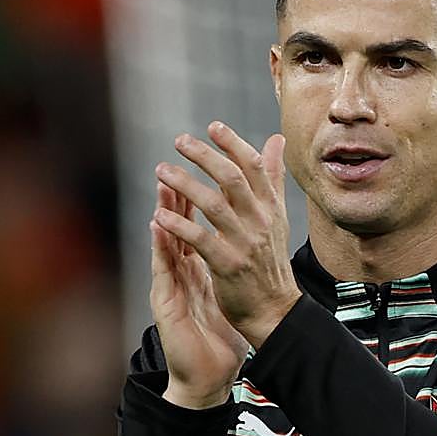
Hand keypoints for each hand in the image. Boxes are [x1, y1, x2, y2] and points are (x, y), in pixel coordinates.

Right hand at [150, 181, 248, 408]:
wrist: (208, 372)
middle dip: (179, 192)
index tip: (211, 163)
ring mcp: (172, 284)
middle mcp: (183, 269)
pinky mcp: (166, 302)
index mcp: (199, 262)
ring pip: (166, 240)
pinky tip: (159, 226)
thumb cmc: (218, 330)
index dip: (202, 192)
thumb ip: (237, 255)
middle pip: (179, 223)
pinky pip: (163, 269)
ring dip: (165, 210)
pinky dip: (161, 246)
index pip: (199, 221)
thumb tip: (252, 231)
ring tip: (163, 183)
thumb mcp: (232, 287)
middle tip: (179, 160)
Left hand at [153, 121, 301, 348]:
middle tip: (179, 142)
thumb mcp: (276, 216)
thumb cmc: (270, 261)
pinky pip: (200, 238)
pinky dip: (178, 224)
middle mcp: (259, 221)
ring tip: (161, 171)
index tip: (213, 126)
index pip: (254, 166)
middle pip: (231, 178)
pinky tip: (160, 214)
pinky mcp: (227, 264)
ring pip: (213, 204)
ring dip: (184, 184)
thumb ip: (273, 177)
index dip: (233, 143)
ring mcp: (244, 243)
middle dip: (203, 156)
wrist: (275, 308)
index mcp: (270, 207)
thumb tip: (276, 140)